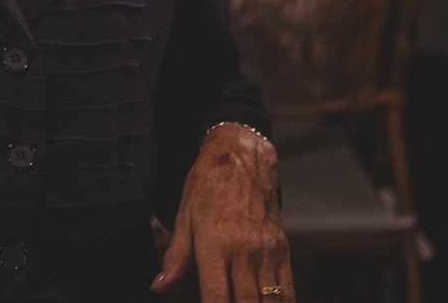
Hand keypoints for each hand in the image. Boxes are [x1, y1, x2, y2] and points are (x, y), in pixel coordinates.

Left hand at [153, 123, 293, 301]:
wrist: (243, 158)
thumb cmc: (209, 185)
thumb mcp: (184, 215)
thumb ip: (176, 256)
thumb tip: (160, 285)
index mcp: (215, 245)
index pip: (216, 296)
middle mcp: (243, 252)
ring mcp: (266, 253)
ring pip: (269, 300)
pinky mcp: (282, 251)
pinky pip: (287, 288)